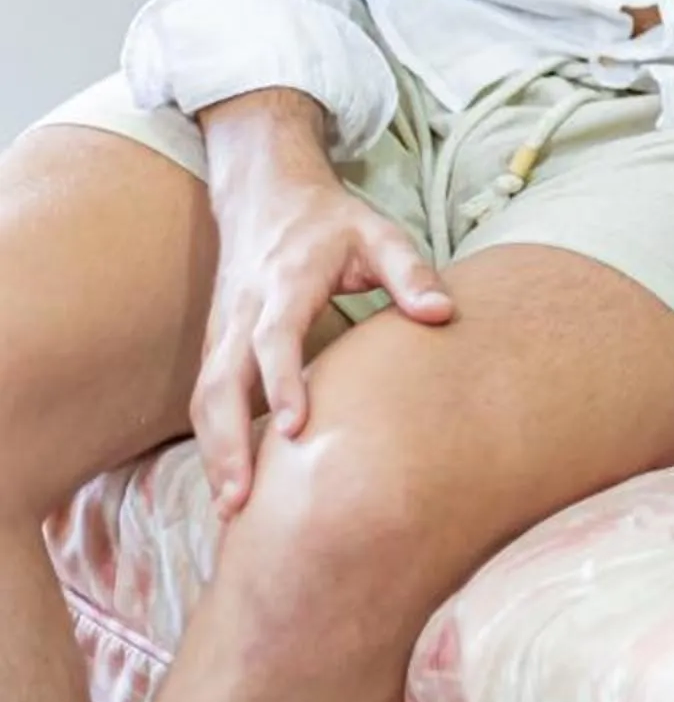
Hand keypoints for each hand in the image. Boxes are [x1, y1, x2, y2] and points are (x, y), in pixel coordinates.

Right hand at [194, 159, 452, 518]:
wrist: (267, 193)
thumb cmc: (330, 221)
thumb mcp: (378, 232)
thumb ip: (410, 273)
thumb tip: (442, 314)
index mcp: (285, 282)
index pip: (275, 337)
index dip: (280, 382)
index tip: (294, 429)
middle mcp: (244, 310)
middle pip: (221, 380)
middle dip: (225, 440)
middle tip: (241, 499)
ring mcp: (222, 330)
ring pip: (204, 395)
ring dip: (211, 451)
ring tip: (230, 509)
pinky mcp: (215, 345)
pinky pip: (204, 397)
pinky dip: (209, 441)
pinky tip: (228, 484)